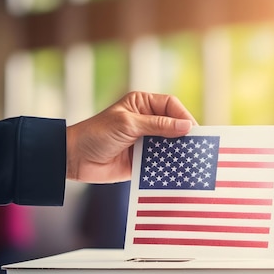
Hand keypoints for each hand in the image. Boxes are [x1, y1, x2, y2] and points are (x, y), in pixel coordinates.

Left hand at [66, 91, 196, 182]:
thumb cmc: (97, 134)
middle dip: (184, 136)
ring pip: (170, 144)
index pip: (171, 105)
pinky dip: (170, 165)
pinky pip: (161, 161)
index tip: (193, 131)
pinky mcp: (143, 159)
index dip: (183, 116)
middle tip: (198, 147)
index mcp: (142, 104)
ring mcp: (145, 140)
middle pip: (174, 125)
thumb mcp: (128, 124)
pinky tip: (178, 170)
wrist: (75, 159)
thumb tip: (186, 126)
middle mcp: (146, 121)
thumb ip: (158, 125)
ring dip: (178, 152)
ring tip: (191, 160)